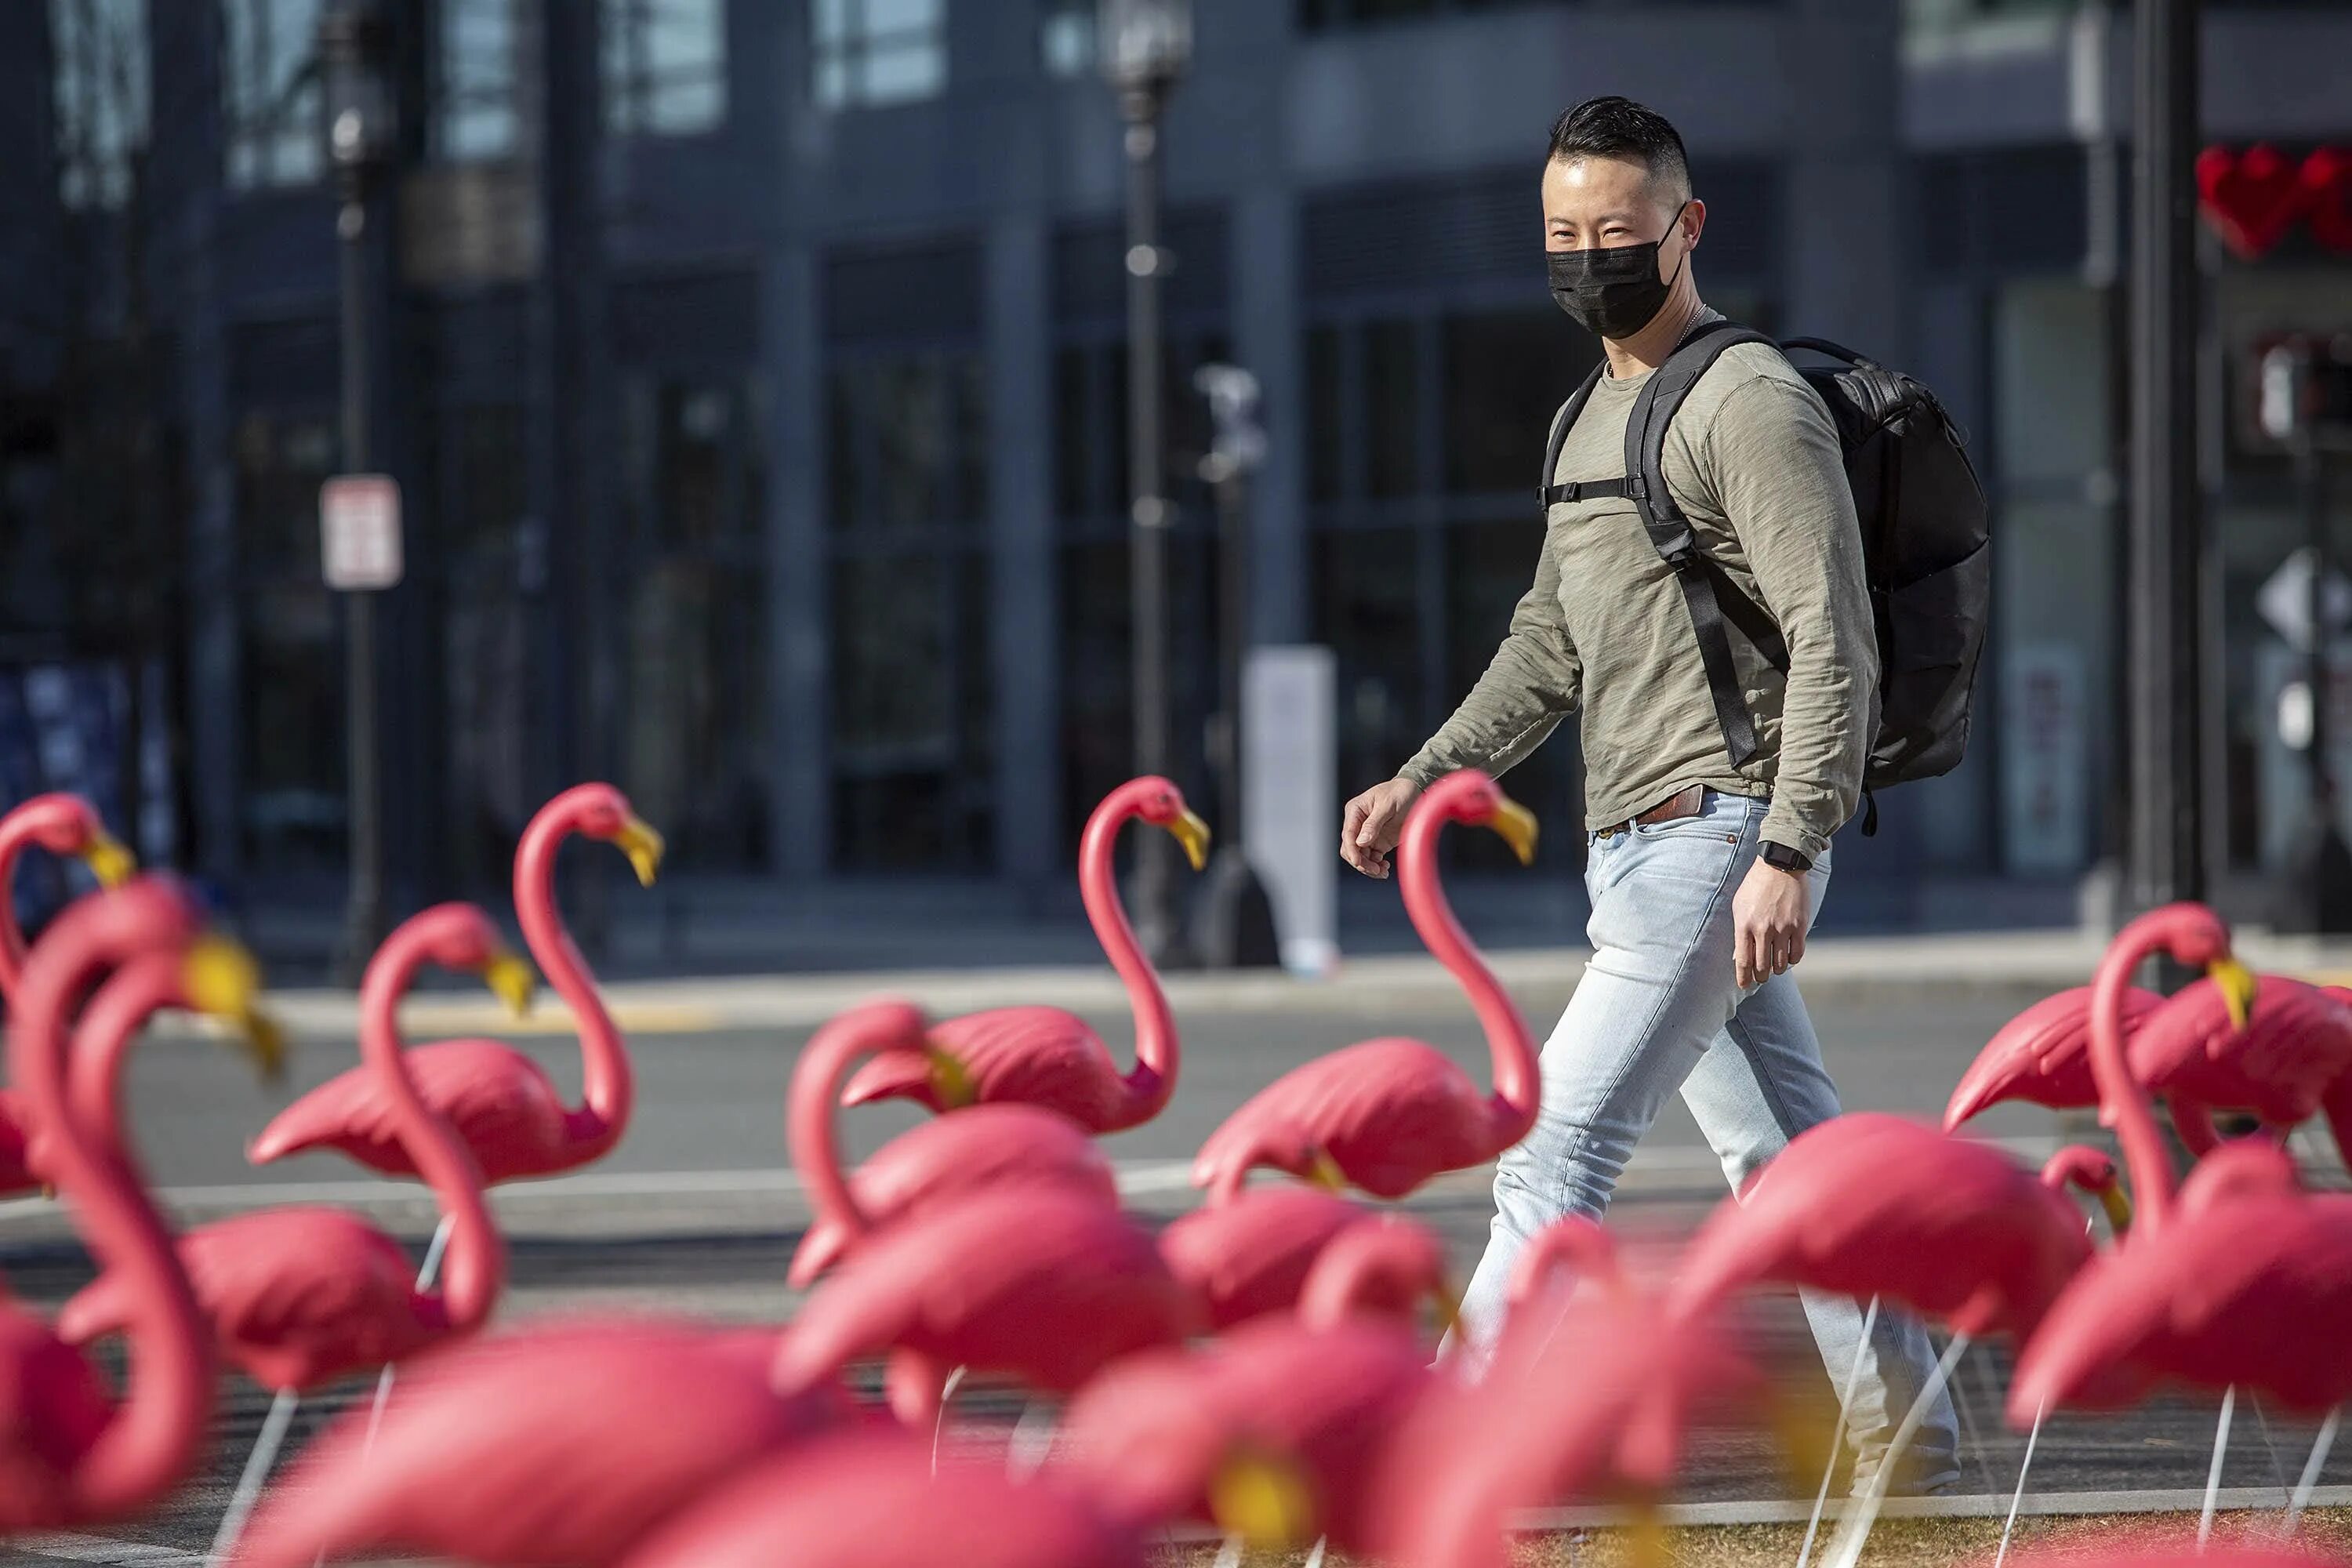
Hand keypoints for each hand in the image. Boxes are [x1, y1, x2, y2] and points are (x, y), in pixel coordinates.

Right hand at [1340, 778, 1421, 878]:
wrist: (1414, 792)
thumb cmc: (1399, 793)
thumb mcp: (1387, 805)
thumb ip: (1373, 823)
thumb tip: (1361, 842)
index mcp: (1355, 811)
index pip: (1348, 834)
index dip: (1352, 850)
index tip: (1359, 862)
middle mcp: (1358, 824)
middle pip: (1350, 849)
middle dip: (1360, 862)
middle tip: (1375, 869)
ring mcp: (1367, 835)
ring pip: (1360, 857)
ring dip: (1368, 867)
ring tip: (1382, 872)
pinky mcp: (1378, 843)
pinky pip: (1371, 859)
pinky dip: (1376, 867)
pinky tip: (1385, 868)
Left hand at [1732, 856, 1809, 987]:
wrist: (1779, 866)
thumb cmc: (1755, 886)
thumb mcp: (1739, 907)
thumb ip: (1740, 932)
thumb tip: (1740, 957)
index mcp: (1744, 925)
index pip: (1743, 961)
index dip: (1743, 978)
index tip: (1743, 986)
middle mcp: (1763, 929)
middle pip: (1762, 967)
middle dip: (1760, 977)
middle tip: (1760, 978)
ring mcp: (1783, 928)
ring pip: (1780, 963)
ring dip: (1777, 970)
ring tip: (1774, 968)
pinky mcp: (1799, 925)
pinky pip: (1797, 954)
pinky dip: (1792, 960)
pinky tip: (1788, 958)